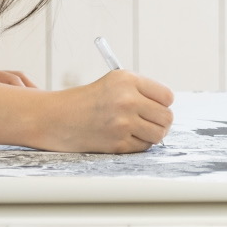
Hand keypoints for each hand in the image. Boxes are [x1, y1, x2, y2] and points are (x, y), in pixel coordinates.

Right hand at [31, 69, 174, 153]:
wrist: (58, 117)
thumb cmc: (88, 100)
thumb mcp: (114, 82)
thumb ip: (142, 91)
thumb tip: (168, 108)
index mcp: (126, 79)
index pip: (167, 96)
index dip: (163, 103)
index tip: (156, 106)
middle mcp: (126, 99)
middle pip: (166, 117)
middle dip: (161, 121)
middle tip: (150, 121)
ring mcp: (122, 122)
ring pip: (159, 134)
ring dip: (152, 134)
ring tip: (138, 129)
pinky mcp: (118, 142)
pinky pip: (144, 146)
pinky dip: (138, 144)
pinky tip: (124, 136)